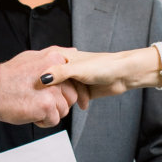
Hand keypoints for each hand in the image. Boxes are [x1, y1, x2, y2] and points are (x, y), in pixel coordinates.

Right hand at [0, 48, 79, 126]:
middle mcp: (56, 73)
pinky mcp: (46, 105)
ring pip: (63, 110)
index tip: (53, 94)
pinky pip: (54, 120)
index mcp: (55, 60)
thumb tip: (72, 52)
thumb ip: (53, 54)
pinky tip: (31, 113)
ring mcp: (52, 90)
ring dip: (50, 113)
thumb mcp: (31, 56)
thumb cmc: (8, 76)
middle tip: (41, 101)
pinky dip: (43, 121)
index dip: (64, 91)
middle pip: (71, 96)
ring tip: (34, 106)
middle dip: (59, 103)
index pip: (73, 80)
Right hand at [42, 46, 161, 98]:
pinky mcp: (82, 90)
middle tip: (54, 101)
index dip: (41, 80)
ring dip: (67, 99)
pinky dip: (74, 102)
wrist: (123, 74)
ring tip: (70, 102)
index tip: (38, 90)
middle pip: (54, 83)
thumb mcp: (77, 69)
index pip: (45, 69)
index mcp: (63, 57)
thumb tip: (42, 79)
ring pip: (63, 92)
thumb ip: (59, 73)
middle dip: (55, 93)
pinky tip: (80, 104)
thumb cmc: (103, 65)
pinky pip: (72, 99)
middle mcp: (68, 67)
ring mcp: (75, 79)